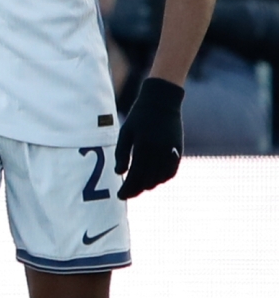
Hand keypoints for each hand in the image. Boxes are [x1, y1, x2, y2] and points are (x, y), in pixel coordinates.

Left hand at [114, 77, 183, 198]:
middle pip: (148, 180)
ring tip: (138, 188)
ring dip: (149, 185)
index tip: (120, 196)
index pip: (135, 175)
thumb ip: (122, 153)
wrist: (162, 101)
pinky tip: (154, 180)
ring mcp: (170, 151)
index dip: (127, 188)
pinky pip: (172, 171)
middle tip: (126, 194)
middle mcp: (158, 151)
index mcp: (143, 147)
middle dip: (136, 190)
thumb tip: (119, 173)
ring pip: (160, 178)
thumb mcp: (126, 132)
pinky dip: (163, 178)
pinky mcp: (178, 150)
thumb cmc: (139, 116)